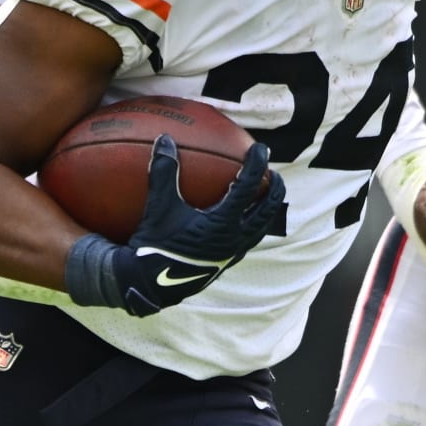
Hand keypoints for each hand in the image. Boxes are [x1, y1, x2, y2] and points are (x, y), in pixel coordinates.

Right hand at [65, 134, 285, 316]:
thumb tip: (164, 139)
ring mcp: (233, 253)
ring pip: (262, 227)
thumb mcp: (159, 208)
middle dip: (275, 189)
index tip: (261, 148)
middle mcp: (235, 238)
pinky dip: (253, 224)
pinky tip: (243, 220)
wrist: (150, 286)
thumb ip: (164, 172)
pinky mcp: (227, 262)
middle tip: (274, 173)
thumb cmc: (154, 246)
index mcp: (224, 223)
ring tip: (267, 196)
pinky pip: (249, 239)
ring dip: (268, 208)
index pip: (249, 187)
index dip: (257, 164)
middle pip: (268, 209)